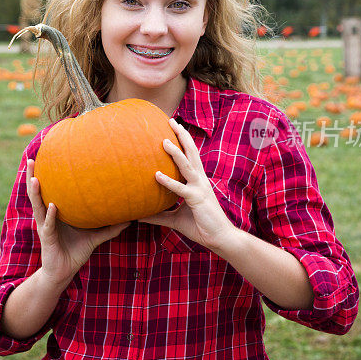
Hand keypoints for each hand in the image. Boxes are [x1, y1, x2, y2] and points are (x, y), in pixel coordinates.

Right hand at [26, 159, 128, 288]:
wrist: (63, 273)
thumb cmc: (75, 252)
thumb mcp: (94, 237)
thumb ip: (109, 228)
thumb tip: (130, 219)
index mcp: (53, 213)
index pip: (46, 190)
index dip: (42, 174)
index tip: (42, 156)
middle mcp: (46, 217)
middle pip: (36, 193)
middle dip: (32, 176)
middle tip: (30, 159)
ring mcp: (45, 227)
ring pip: (38, 206)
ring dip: (35, 192)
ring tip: (35, 178)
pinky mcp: (47, 239)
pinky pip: (49, 225)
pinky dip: (51, 215)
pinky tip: (53, 206)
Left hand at [140, 119, 236, 250]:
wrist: (220, 239)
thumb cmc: (200, 226)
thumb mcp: (175, 219)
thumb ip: (158, 215)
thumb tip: (140, 215)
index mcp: (197, 181)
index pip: (190, 156)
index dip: (183, 141)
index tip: (174, 127)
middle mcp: (200, 180)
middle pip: (191, 153)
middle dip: (182, 136)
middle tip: (171, 120)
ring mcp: (200, 189)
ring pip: (187, 166)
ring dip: (176, 153)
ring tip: (164, 141)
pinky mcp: (197, 200)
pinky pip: (181, 189)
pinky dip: (169, 182)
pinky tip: (156, 175)